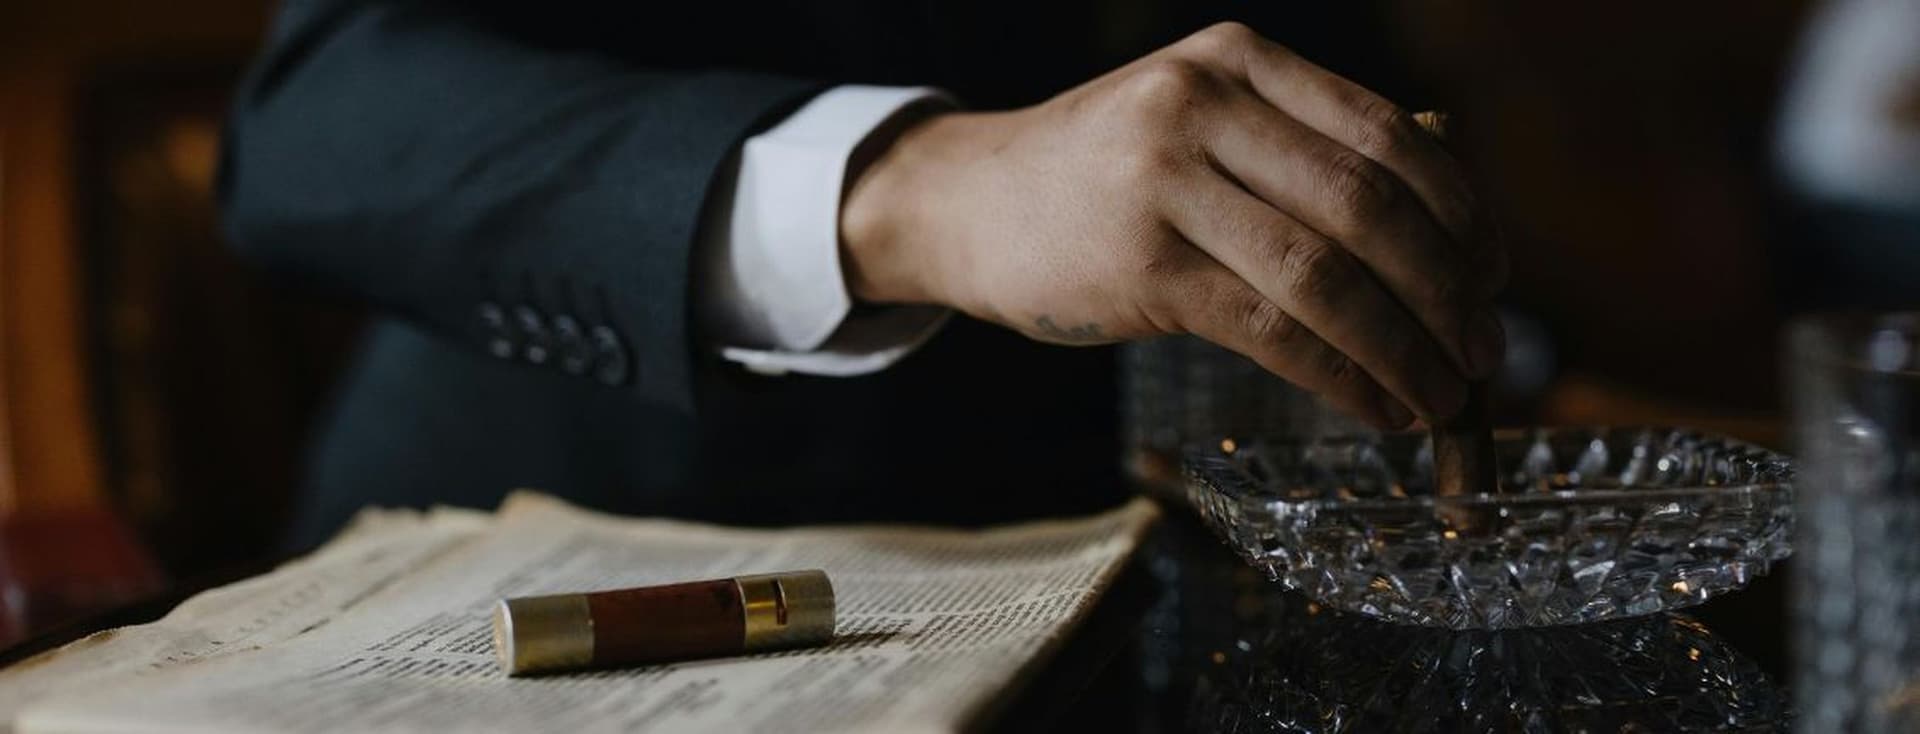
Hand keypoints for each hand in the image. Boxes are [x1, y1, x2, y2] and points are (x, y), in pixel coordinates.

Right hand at [841, 22, 1506, 427]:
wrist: (965, 201)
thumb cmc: (1102, 176)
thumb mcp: (1197, 123)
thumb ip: (1297, 154)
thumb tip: (1447, 240)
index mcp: (1237, 60)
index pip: (1386, 132)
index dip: (1462, 210)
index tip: (1497, 273)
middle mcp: (1203, 103)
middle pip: (1369, 202)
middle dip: (1448, 288)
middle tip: (1487, 349)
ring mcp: (1165, 182)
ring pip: (1326, 273)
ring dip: (1404, 347)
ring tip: (1441, 396)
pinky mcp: (1139, 266)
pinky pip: (1270, 330)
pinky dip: (1341, 376)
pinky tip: (1374, 406)